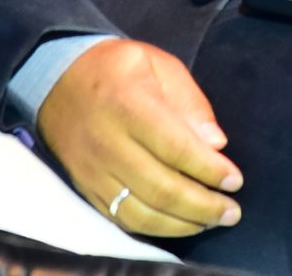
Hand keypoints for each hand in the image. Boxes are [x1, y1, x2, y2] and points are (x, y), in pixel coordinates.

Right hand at [35, 39, 241, 237]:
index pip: (176, 147)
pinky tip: (179, 224)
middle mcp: (108, 142)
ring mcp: (94, 170)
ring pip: (141, 212)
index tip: (235, 180)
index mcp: (129, 104)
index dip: (209, 169)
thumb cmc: (117, 68)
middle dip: (203, 205)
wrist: (57, 78)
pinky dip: (154, 228)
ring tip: (211, 222)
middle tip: (231, 212)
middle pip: (161, 187)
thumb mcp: (158, 64)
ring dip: (182, 224)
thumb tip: (215, 144)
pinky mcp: (86, 187)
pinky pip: (121, 218)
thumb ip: (190, 102)